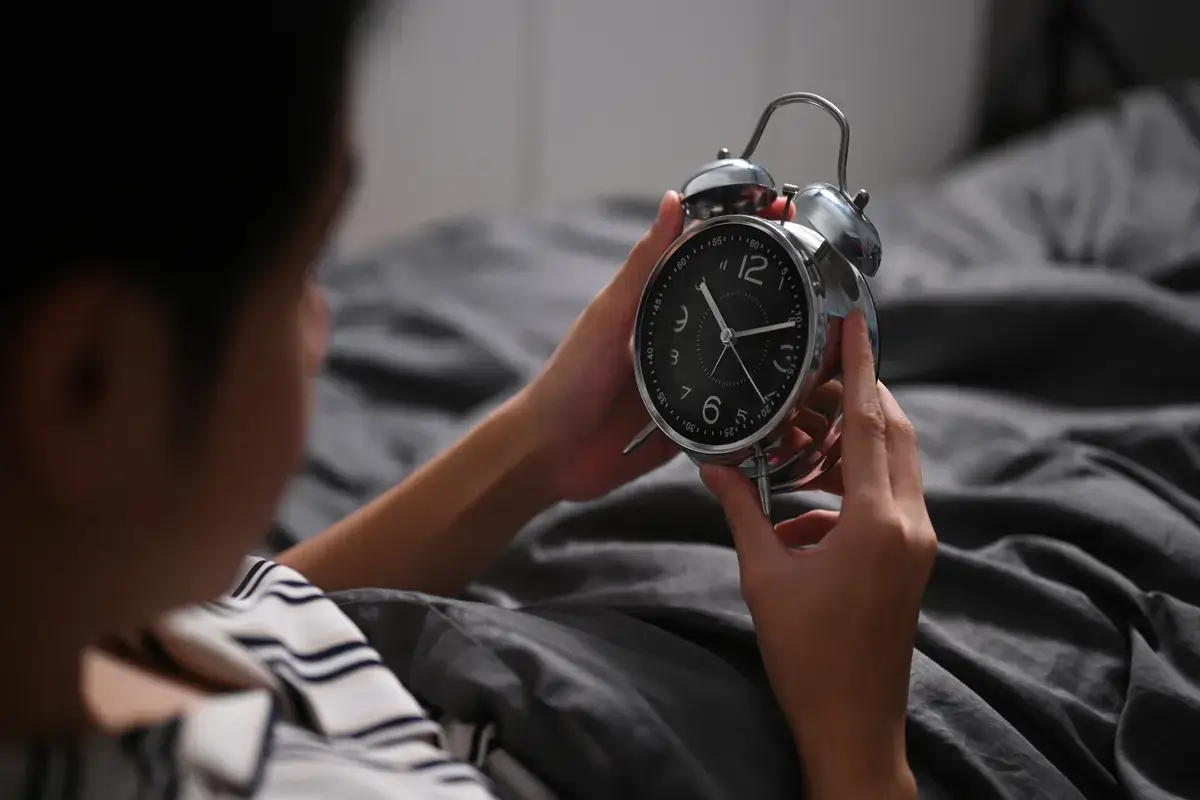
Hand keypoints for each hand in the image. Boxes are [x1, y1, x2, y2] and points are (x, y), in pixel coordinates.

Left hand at [519, 191, 794, 502]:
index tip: (785, 216)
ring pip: (748, 363)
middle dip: (780, 296)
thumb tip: (673, 201)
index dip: (749, 240)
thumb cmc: (570, 378)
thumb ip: (643, 264)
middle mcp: (681, 341)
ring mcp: (692, 383)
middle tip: (822, 278)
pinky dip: (763, 411)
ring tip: (824, 337)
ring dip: (778, 356)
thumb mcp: (610, 315)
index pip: (712, 264)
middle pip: (741, 313)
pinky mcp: (697, 426)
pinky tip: (794, 402)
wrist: (553, 453)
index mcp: (660, 307)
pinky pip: (739, 416)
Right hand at [700, 312, 934, 799]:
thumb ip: (742, 511)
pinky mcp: (910, 560)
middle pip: (893, 435)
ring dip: (849, 447)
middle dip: (856, 399)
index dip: (862, 367)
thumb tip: (713, 465)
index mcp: (878, 522)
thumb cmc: (807, 655)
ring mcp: (916, 543)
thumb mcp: (765, 575)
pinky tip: (798, 511)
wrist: (853, 723)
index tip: (857, 322)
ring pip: (892, 466)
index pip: (872, 424)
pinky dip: (848, 488)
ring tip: (796, 442)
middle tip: (811, 379)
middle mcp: (909, 525)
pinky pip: (885, 500)